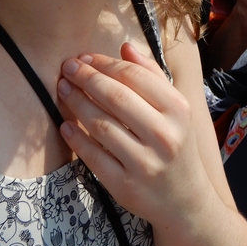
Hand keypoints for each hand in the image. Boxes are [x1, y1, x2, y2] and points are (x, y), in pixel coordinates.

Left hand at [57, 43, 209, 227]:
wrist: (184, 199)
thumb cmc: (175, 143)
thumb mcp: (173, 108)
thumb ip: (151, 74)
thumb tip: (124, 46)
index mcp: (177, 109)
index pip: (134, 77)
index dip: (105, 64)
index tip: (86, 56)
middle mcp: (164, 135)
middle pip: (116, 98)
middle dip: (87, 78)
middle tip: (68, 67)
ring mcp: (145, 163)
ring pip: (102, 126)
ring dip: (77, 104)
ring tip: (63, 89)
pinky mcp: (126, 186)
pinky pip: (94, 157)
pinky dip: (77, 138)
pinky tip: (66, 124)